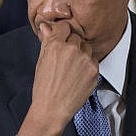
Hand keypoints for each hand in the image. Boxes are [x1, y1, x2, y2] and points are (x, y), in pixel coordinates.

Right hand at [18, 21, 99, 135]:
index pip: (64, 26)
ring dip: (81, 54)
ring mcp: (85, 60)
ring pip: (86, 47)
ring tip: (71, 69)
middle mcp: (72, 49)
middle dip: (71, 45)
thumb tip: (46, 26)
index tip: (61, 40)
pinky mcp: (94, 70)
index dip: (62, 34)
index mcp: (56, 45)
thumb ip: (47, 41)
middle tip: (64, 60)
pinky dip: (87, 66)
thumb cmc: (44, 88)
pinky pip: (92, 60)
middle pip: (76, 37)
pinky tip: (77, 76)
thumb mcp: (41, 61)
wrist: (52, 109)